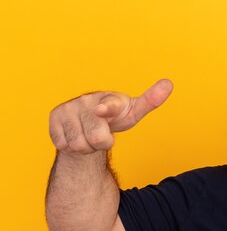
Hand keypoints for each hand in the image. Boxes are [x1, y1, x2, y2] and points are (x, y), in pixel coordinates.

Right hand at [49, 79, 173, 154]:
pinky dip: (71, 147)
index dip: (107, 109)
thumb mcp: (132, 112)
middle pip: (97, 138)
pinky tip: (76, 135)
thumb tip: (169, 83)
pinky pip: (63, 145)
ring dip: (87, 147)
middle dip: (102, 143)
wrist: (88, 122)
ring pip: (79, 145)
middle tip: (103, 134)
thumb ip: (150, 101)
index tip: (102, 110)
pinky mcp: (53, 118)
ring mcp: (68, 108)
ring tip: (89, 135)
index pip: (110, 106)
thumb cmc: (114, 116)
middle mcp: (87, 101)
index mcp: (109, 100)